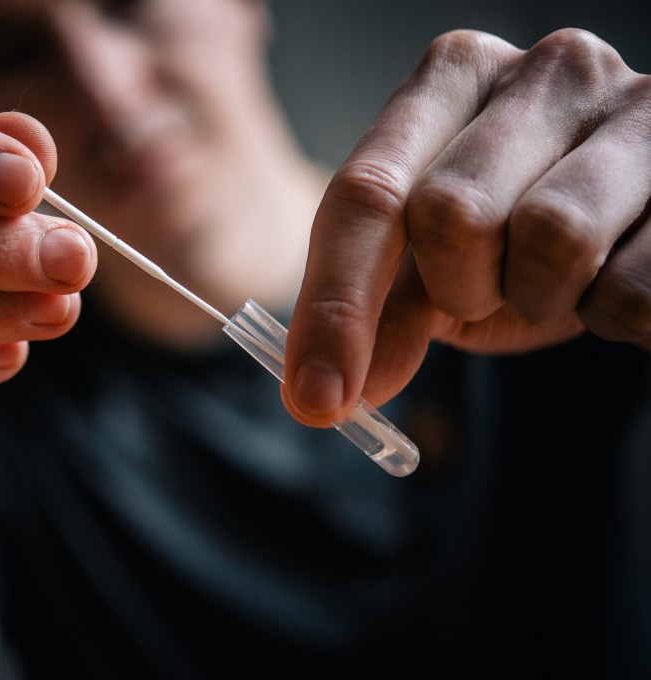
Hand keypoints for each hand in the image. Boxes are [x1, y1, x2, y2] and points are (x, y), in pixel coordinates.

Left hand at [283, 29, 650, 427]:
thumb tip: (326, 396)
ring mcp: (636, 108)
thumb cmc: (516, 241)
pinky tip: (616, 275)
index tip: (315, 397)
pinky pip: (633, 288)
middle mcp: (543, 70)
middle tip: (485, 286)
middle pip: (450, 212)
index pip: (366, 193)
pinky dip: (611, 315)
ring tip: (554, 278)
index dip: (334, 304)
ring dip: (539, 297)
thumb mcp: (436, 266)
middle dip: (457, 286)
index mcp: (452, 78)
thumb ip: (376, 314)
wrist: (633, 225)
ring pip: (553, 238)